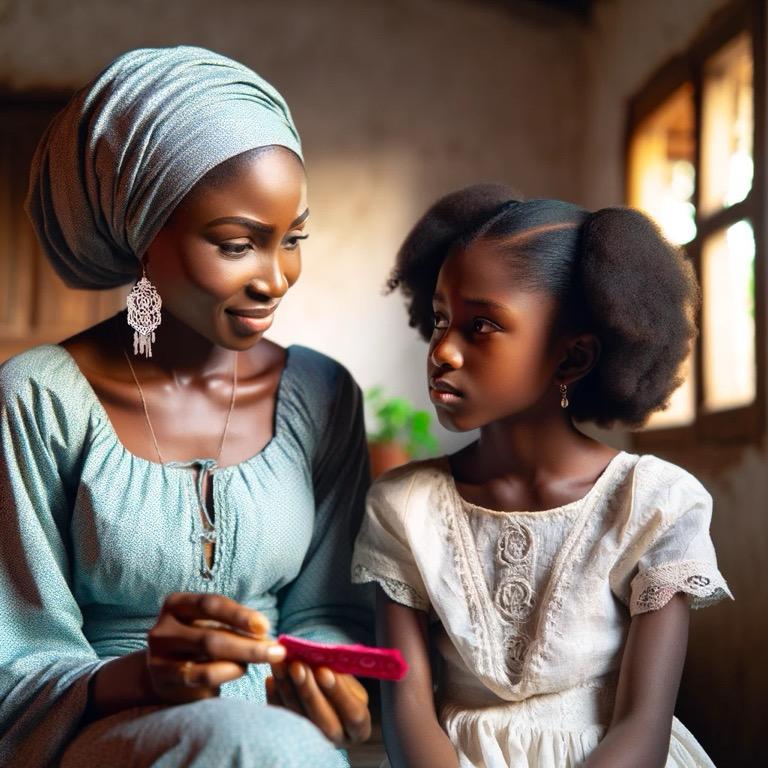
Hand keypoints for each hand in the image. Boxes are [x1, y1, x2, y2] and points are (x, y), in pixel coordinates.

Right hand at [147, 592, 285, 703]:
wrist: (164, 675)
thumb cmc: (198, 642)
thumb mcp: (210, 625)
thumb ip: (232, 625)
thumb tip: (268, 636)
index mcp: (175, 604)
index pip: (211, 604)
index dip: (240, 615)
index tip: (265, 626)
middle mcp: (162, 628)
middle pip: (212, 635)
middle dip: (250, 645)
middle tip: (278, 651)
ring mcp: (158, 656)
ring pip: (208, 659)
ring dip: (242, 660)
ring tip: (261, 660)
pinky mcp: (163, 681)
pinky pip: (202, 677)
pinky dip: (227, 673)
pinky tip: (240, 671)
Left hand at [266, 660, 370, 745]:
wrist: (326, 700)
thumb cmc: (342, 686)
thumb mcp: (348, 682)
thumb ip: (338, 673)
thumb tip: (319, 658)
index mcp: (359, 728)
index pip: (353, 714)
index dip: (338, 692)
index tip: (323, 670)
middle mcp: (337, 738)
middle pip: (323, 720)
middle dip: (308, 690)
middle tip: (297, 665)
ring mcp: (313, 740)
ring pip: (298, 718)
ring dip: (287, 689)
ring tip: (281, 665)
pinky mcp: (292, 736)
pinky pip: (281, 719)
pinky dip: (275, 698)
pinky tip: (271, 679)